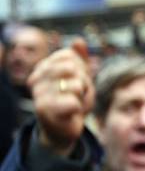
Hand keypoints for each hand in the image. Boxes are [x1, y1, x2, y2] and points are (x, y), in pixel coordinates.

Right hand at [27, 39, 93, 155]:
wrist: (63, 129)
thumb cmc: (71, 100)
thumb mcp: (79, 77)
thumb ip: (79, 58)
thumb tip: (78, 41)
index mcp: (43, 67)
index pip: (68, 55)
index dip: (80, 69)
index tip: (75, 81)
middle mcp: (36, 79)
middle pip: (71, 67)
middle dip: (83, 81)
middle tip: (77, 94)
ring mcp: (39, 95)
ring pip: (75, 84)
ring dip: (83, 96)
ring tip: (75, 103)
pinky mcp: (45, 112)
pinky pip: (73, 102)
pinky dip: (79, 108)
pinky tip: (72, 113)